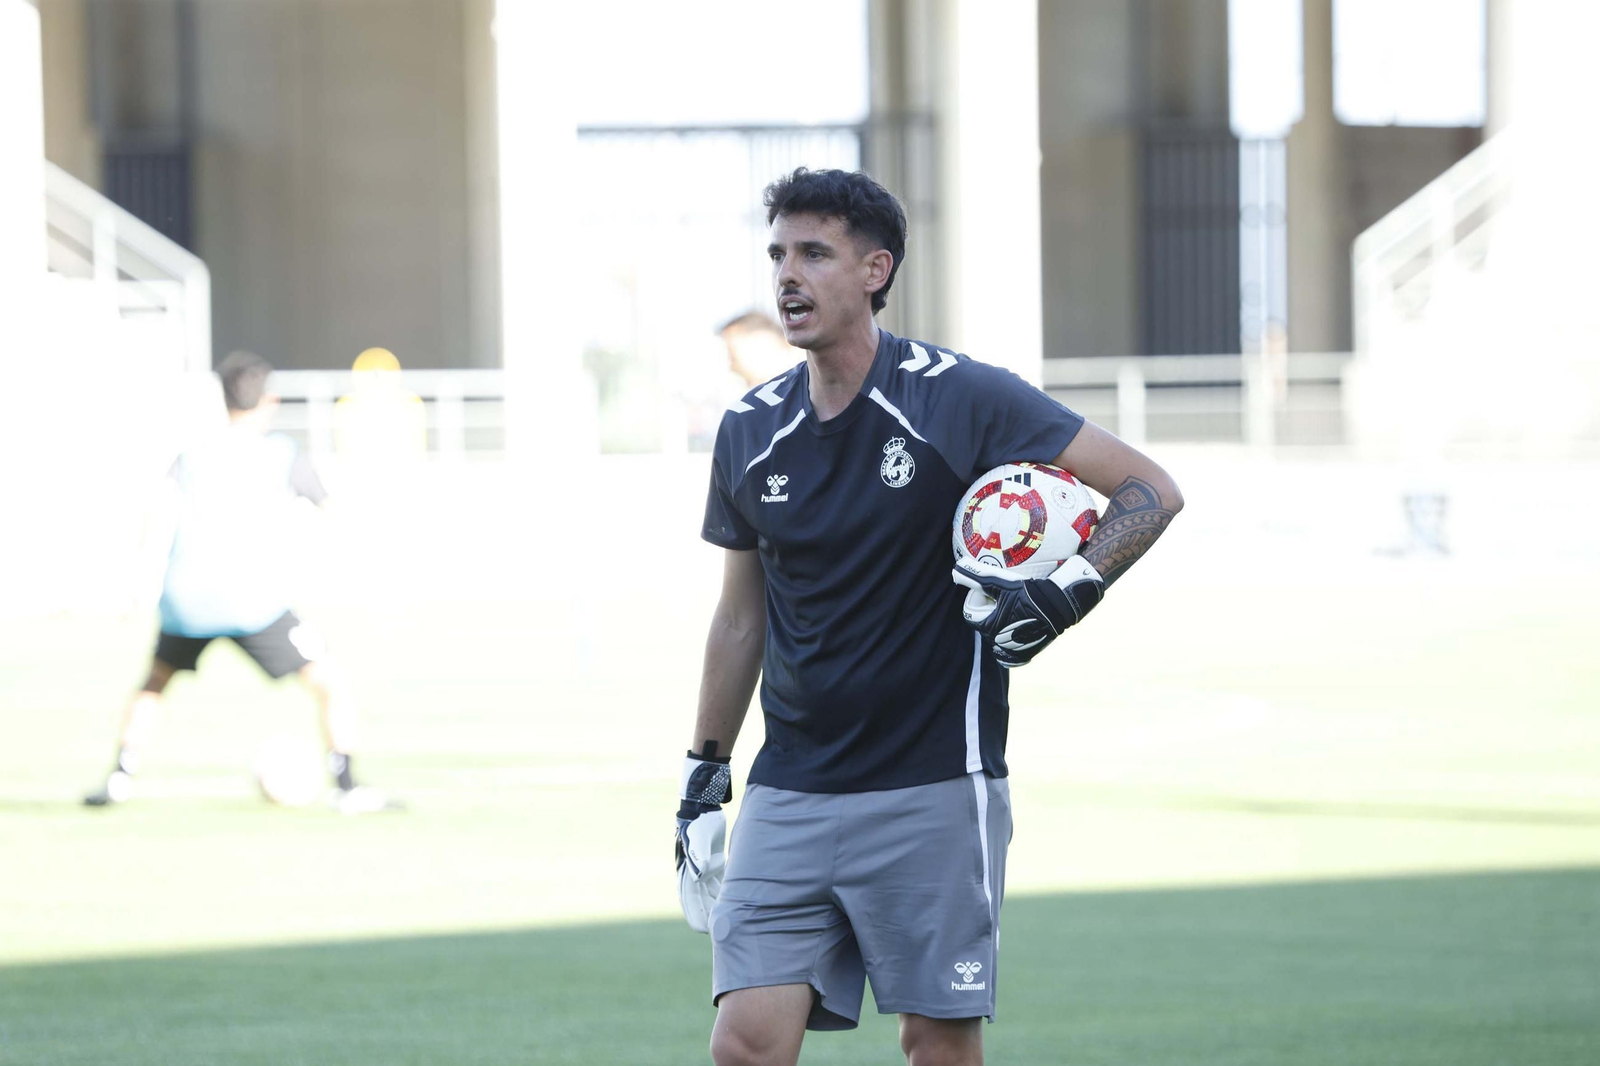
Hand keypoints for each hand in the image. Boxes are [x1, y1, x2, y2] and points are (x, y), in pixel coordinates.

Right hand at [675, 752, 731, 932]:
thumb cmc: (699, 823)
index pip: (691, 902)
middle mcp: (695, 875)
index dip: (698, 917)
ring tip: (736, 919)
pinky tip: (739, 899)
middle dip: (711, 917)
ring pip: (712, 895)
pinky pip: (721, 883)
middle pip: (702, 903)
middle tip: (726, 931)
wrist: (703, 808)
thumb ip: (699, 855)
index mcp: (688, 873)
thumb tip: (701, 875)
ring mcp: (704, 870)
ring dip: (720, 906)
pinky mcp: (714, 862)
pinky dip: (727, 892)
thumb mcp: (699, 839)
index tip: (709, 930)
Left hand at [951, 555, 1103, 667]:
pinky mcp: (1027, 654)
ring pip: (997, 637)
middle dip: (989, 611)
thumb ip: (976, 575)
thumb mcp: (1001, 582)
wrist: (1060, 605)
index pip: (970, 613)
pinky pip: (1011, 652)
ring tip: (1013, 609)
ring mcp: (1013, 651)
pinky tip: (1017, 629)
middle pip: (984, 624)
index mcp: (988, 628)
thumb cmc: (1029, 593)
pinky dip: (1011, 642)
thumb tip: (955, 569)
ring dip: (1000, 624)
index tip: (991, 591)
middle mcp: (998, 643)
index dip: (979, 599)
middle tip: (1004, 598)